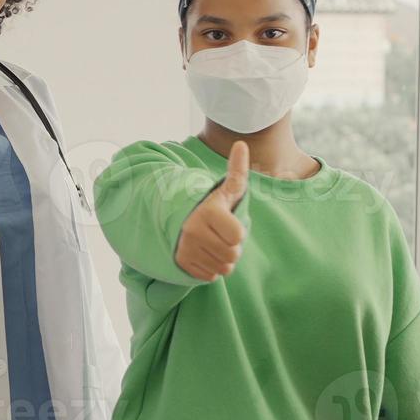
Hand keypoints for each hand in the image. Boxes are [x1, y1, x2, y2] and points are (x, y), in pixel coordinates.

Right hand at [176, 140, 249, 281]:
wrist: (178, 220)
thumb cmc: (210, 205)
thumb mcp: (225, 189)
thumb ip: (237, 171)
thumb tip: (241, 144)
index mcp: (208, 212)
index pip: (238, 237)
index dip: (238, 232)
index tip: (227, 223)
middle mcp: (193, 231)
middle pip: (233, 255)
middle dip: (232, 247)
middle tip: (220, 235)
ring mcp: (186, 248)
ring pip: (223, 268)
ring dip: (223, 259)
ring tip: (213, 244)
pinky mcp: (182, 263)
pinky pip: (210, 276)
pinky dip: (210, 268)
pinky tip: (204, 254)